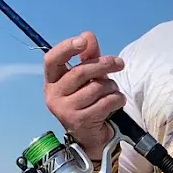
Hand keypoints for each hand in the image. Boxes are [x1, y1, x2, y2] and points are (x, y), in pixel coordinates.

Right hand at [44, 32, 124, 159]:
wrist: (91, 137)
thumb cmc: (89, 102)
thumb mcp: (89, 77)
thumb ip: (88, 56)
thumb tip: (88, 35)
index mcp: (52, 81)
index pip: (52, 59)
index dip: (67, 47)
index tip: (83, 41)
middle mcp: (53, 95)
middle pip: (80, 72)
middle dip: (104, 65)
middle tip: (119, 63)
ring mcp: (65, 109)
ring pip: (96, 87)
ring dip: (112, 87)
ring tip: (112, 92)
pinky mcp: (79, 121)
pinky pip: (106, 102)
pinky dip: (117, 100)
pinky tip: (115, 103)